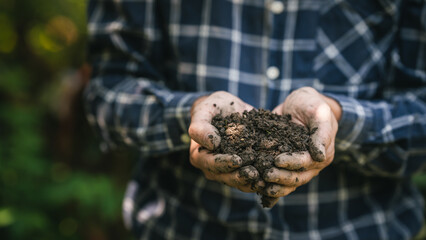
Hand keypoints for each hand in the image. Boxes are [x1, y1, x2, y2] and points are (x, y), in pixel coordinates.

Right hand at [188, 91, 262, 191]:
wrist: (230, 108)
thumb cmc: (213, 107)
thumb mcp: (204, 109)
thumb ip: (201, 126)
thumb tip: (211, 144)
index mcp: (199, 156)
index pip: (211, 163)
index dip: (224, 163)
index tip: (238, 160)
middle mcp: (212, 168)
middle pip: (226, 177)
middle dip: (240, 176)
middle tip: (255, 174)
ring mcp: (228, 171)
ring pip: (240, 182)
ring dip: (252, 182)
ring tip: (265, 179)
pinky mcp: (243, 170)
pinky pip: (251, 179)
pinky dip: (261, 178)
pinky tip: (272, 175)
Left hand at [263, 87, 340, 201]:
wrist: (300, 102)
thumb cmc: (312, 104)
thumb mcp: (319, 113)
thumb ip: (321, 133)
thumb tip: (320, 156)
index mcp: (323, 153)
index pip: (306, 162)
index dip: (292, 163)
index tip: (277, 161)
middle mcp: (312, 164)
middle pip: (297, 177)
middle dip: (281, 177)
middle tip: (265, 175)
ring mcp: (298, 166)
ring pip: (288, 182)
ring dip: (275, 186)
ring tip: (260, 185)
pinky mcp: (286, 164)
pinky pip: (279, 177)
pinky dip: (270, 186)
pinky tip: (258, 190)